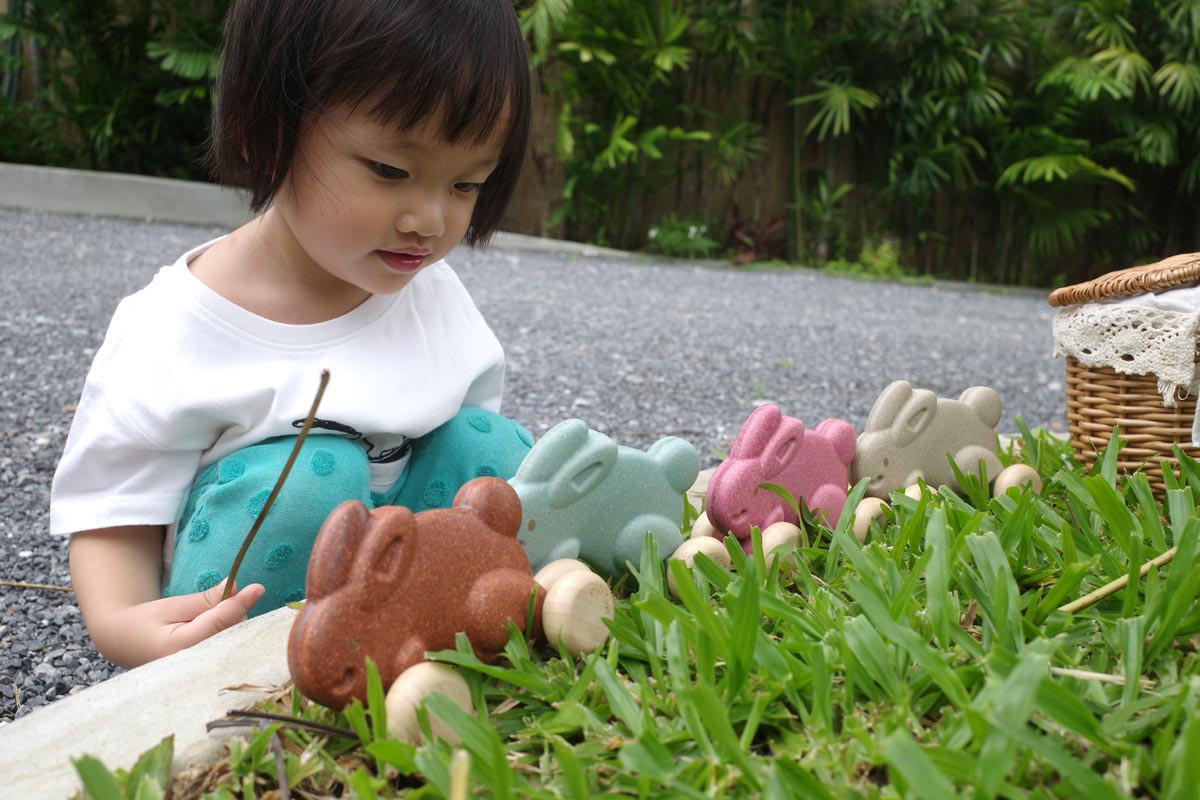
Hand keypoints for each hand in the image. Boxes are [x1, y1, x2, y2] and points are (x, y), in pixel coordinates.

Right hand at [103, 578, 265, 667]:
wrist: (125, 644)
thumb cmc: (146, 622)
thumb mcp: (171, 606)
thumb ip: (203, 601)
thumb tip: (234, 586)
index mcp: (180, 647)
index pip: (218, 622)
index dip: (239, 603)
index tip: (258, 587)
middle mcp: (194, 664)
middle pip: (231, 632)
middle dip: (233, 612)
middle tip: (218, 600)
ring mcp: (202, 672)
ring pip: (233, 639)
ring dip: (231, 622)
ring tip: (203, 620)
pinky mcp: (208, 672)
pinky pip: (229, 648)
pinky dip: (229, 633)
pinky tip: (213, 628)